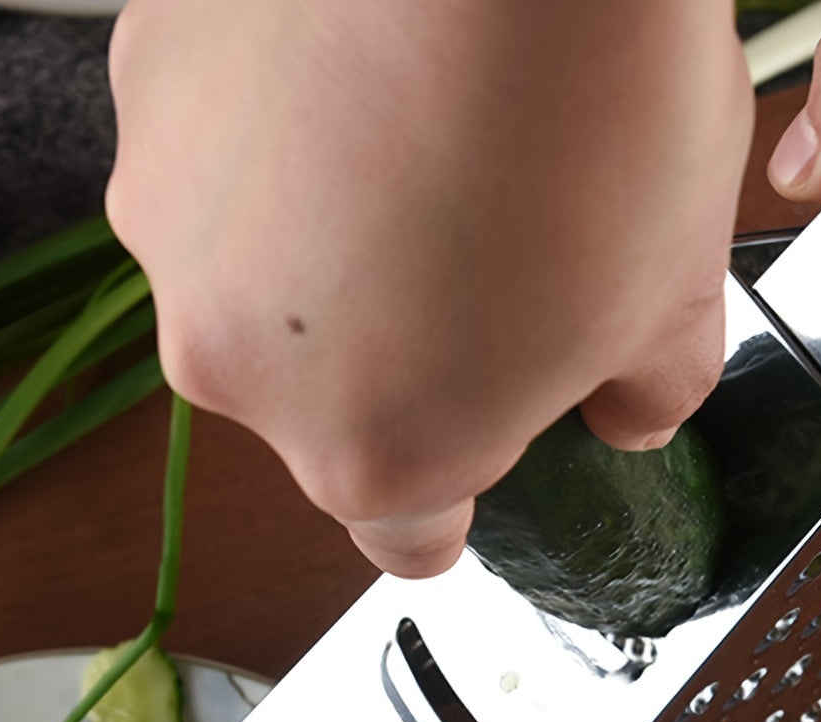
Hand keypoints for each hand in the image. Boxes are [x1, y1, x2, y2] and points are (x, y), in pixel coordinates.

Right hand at [106, 0, 752, 576]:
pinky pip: (227, 164)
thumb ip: (644, 398)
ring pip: (265, 283)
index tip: (475, 459)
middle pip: (330, 405)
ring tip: (423, 156)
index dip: (452, 506)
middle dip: (403, 359)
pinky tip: (361, 85)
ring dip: (332, 249)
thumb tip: (626, 413)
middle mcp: (243, 371)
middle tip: (482, 263)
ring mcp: (176, 233)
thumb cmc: (601, 112)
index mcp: (374, 452)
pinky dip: (286, 147)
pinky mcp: (147, 104)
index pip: (401, 536)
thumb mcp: (672, 300)